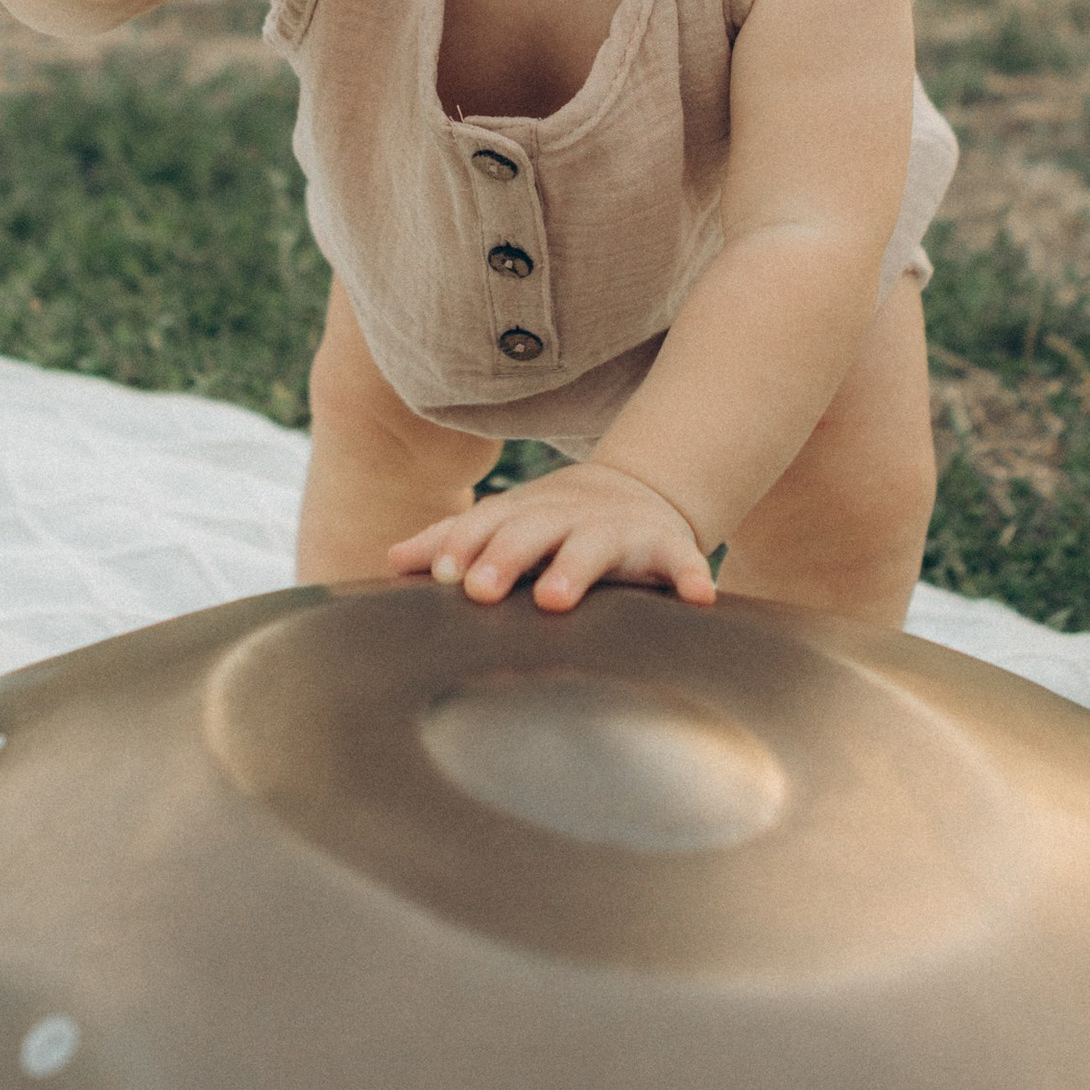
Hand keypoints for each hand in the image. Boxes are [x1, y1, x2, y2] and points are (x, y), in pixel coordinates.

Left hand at [387, 463, 716, 613]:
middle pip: (533, 532)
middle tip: (478, 589)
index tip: (443, 574)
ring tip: (554, 598)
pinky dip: (692, 576)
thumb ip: (452, 542)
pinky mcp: (669, 548)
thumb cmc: (554, 522)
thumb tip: (390, 560)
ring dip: (575, 568)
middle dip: (506, 555)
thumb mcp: (508, 523)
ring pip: (596, 547)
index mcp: (527, 514)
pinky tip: (699, 598)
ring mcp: (620, 531)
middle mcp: (570, 518)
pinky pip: (684, 563)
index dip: (465, 545)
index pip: (489, 524)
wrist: (641, 491)